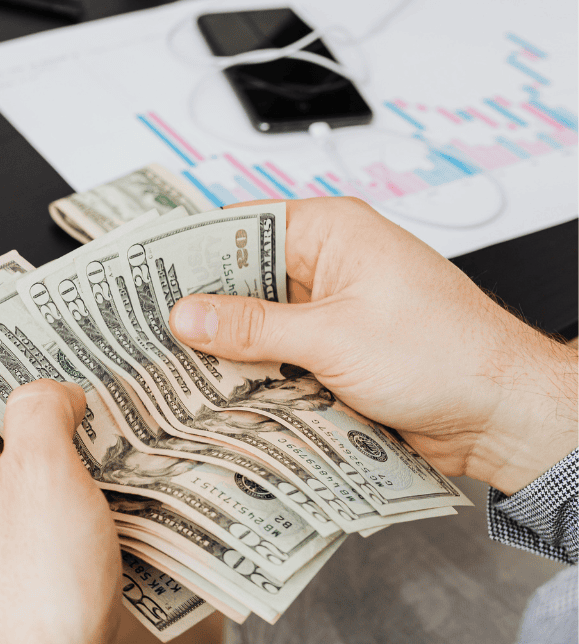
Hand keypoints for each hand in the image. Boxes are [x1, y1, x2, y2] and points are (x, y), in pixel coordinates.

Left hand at [0, 380, 120, 643]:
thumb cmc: (28, 599)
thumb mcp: (44, 472)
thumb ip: (42, 408)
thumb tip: (50, 389)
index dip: (16, 354)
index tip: (56, 339)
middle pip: (2, 428)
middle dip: (55, 411)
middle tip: (102, 396)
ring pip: (26, 476)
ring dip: (73, 462)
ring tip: (121, 449)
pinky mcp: (5, 573)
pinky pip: (40, 522)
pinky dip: (75, 508)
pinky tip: (114, 506)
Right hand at [168, 197, 576, 494]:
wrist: (502, 415)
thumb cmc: (448, 355)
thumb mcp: (335, 337)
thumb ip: (253, 327)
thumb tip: (188, 314)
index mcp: (332, 232)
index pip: (240, 227)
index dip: (188, 252)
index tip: (141, 278)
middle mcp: (328, 265)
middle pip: (241, 279)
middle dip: (200, 308)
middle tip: (145, 331)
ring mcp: (330, 312)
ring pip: (254, 324)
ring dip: (226, 348)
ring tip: (172, 366)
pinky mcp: (332, 354)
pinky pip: (274, 358)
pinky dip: (250, 374)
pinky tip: (219, 391)